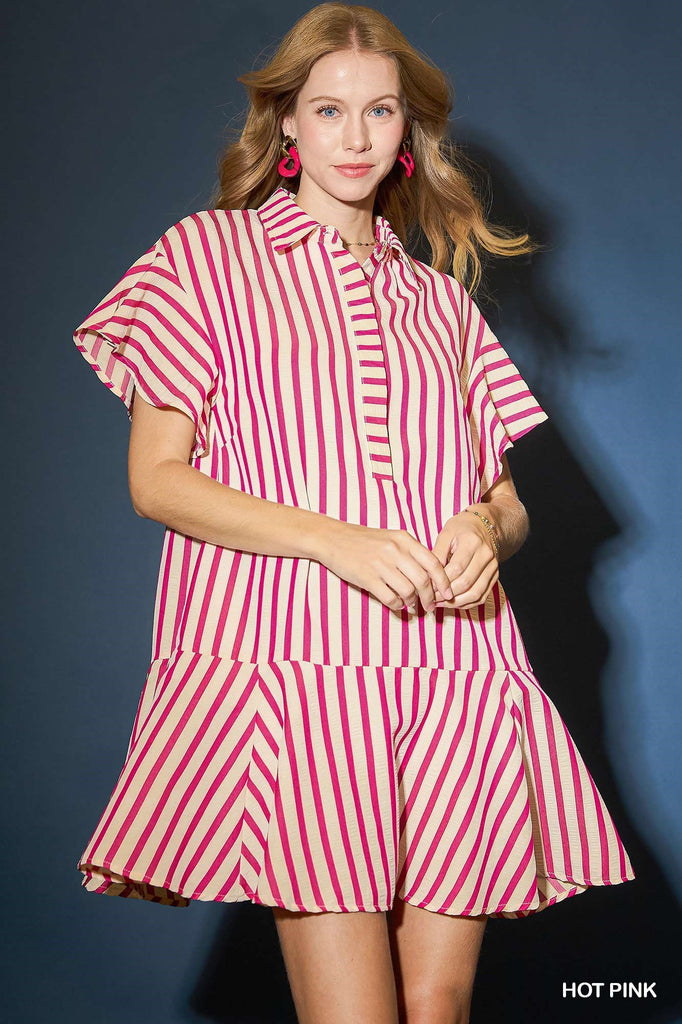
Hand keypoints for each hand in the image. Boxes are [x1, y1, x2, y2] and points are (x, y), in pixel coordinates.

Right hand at [320, 522, 455, 614]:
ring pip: (408, 590)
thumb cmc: (364, 540)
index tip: (447, 594)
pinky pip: (390, 598)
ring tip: (411, 605)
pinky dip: (397, 605)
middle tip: (429, 606)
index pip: (433, 562)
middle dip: (430, 597)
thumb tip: (431, 577)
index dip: (443, 581)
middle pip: (423, 580)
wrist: (333, 538)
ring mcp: (380, 564)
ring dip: (413, 602)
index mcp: (404, 539)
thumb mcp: (391, 538)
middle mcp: (394, 550)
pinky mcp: (367, 577)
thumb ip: (411, 553)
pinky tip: (396, 604)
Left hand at [430, 511, 499, 610]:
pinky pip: (482, 596)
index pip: (457, 568)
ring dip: (456, 602)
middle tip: (431, 598)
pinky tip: (453, 603)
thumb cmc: (461, 529)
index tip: (428, 587)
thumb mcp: (445, 534)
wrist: (484, 525)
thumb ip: (437, 554)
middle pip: (466, 583)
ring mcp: (493, 567)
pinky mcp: (495, 576)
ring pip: (476, 593)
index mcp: (472, 542)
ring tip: (441, 603)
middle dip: (447, 594)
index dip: (441, 581)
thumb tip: (429, 576)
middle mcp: (486, 555)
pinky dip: (467, 603)